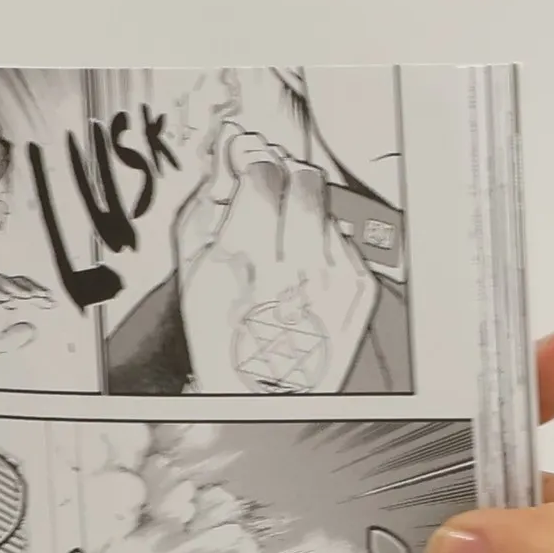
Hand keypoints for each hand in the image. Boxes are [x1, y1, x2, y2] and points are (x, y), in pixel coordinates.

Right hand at [0, 274, 54, 357]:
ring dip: (14, 289)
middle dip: (29, 290)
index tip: (51, 302)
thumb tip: (33, 329)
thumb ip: (11, 339)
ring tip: (29, 298)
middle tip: (43, 298)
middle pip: (11, 283)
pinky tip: (5, 300)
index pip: (19, 291)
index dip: (36, 295)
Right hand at [174, 123, 378, 393]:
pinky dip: (326, 249)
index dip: (254, 166)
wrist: (264, 397)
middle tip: (272, 202)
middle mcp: (294, 264)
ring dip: (305, 215)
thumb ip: (205, 208)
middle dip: (286, 180)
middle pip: (303, 178)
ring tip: (287, 250)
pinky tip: (306, 277)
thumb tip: (227, 155)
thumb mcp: (192, 276)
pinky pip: (346, 240)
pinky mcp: (361, 287)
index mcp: (243, 258)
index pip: (262, 171)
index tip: (248, 172)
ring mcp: (334, 275)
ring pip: (327, 206)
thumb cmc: (223, 341)